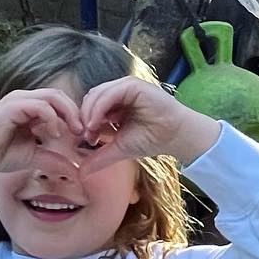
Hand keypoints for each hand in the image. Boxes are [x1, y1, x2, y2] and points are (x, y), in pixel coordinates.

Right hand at [0, 89, 83, 202]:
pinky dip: (52, 119)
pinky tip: (54, 135)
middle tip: (83, 132)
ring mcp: (18, 100)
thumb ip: (53, 158)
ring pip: (53, 96)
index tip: (83, 135)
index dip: (74, 115)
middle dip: (75, 112)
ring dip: (68, 114)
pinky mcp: (13, 106)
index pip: (59, 102)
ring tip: (73, 132)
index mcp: (30, 107)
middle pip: (59, 95)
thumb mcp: (33, 156)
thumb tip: (74, 169)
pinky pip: (41, 106)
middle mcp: (25, 99)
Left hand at [78, 77, 220, 168]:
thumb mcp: (120, 148)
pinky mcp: (133, 86)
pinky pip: (109, 94)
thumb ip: (101, 156)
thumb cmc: (153, 139)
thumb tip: (82, 172)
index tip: (88, 140)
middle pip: (91, 97)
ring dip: (89, 113)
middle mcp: (120, 92)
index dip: (85, 121)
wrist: (175, 136)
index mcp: (116, 103)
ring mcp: (126, 87)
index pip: (91, 105)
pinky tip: (96, 124)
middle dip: (84, 116)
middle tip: (87, 136)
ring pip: (97, 94)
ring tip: (91, 131)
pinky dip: (98, 108)